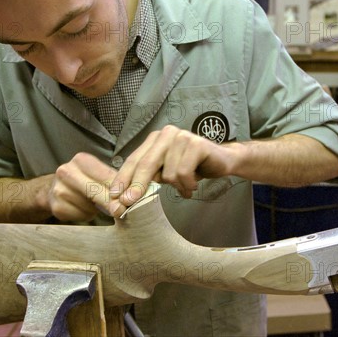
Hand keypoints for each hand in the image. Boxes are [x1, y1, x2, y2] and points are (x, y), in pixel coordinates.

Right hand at [49, 152, 126, 219]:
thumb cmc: (84, 181)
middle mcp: (67, 172)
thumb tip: (132, 195)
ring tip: (96, 205)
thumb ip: (112, 181)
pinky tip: (85, 209)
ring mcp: (59, 189)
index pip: (106, 176)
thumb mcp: (98, 175)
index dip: (121, 189)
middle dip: (111, 202)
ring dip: (98, 210)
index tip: (130, 199)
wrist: (56, 189)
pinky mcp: (56, 206)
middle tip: (122, 210)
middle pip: (97, 191)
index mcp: (81, 160)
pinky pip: (80, 216)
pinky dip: (87, 216)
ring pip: (89, 206)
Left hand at [110, 125, 240, 205]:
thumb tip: (123, 198)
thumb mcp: (166, 172)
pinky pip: (183, 173)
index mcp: (155, 139)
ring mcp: (182, 137)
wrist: (222, 161)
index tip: (115, 197)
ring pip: (167, 173)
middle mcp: (166, 134)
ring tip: (185, 187)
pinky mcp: (196, 144)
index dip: (123, 179)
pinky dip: (187, 185)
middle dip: (136, 186)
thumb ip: (148, 177)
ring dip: (176, 187)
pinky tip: (192, 186)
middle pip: (146, 164)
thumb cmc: (191, 167)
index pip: (134, 160)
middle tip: (128, 203)